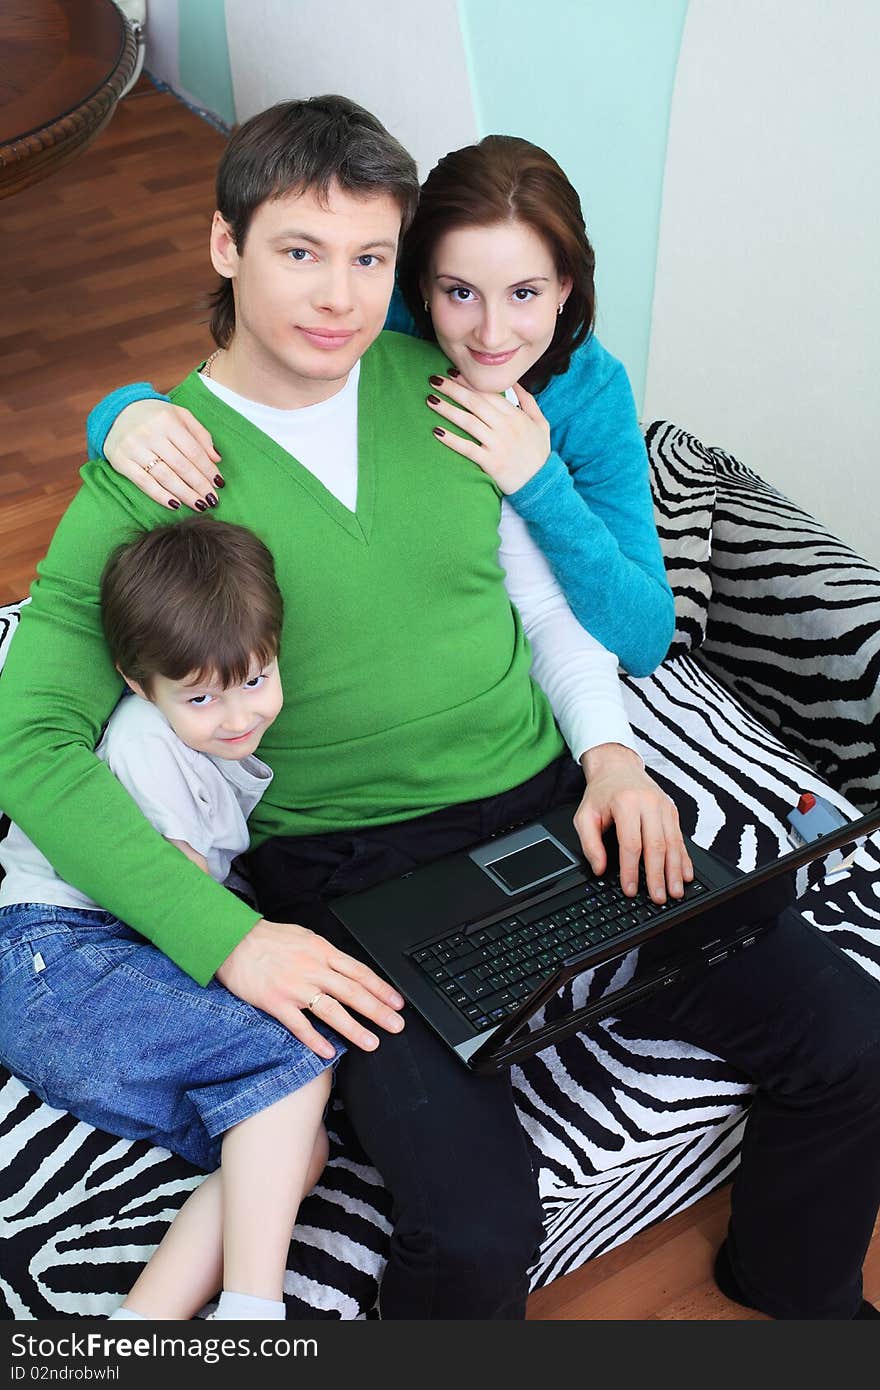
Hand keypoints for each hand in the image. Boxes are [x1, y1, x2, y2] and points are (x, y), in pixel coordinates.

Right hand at [103, 399, 222, 511]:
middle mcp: (149, 434)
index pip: (193, 451)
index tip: (219, 484)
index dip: (208, 470)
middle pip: (181, 466)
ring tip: (199, 505)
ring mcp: (134, 448)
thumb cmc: (155, 416)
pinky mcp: (121, 461)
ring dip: (184, 494)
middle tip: (212, 500)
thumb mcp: (180, 415)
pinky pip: (144, 483)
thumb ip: (201, 435)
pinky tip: (175, 505)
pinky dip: (160, 496)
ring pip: (164, 477)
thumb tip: (216, 459)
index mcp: (167, 421)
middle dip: (199, 485)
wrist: (116, 412)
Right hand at [215, 918, 405, 1057]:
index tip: (397, 1002)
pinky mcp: (276, 1002)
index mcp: (322, 951)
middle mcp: (312, 969)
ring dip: (354, 1029)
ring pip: (331, 1010)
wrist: (232, 940)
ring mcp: (295, 987)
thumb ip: (325, 953)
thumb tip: (346, 968)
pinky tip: (328, 1052)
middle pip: (352, 992)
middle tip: (396, 1025)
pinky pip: (299, 1025)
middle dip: (378, 1010)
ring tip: (372, 1042)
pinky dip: (315, 1040)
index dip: (381, 988)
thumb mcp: (304, 936)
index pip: (359, 972)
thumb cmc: (268, 939)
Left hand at [426, 373, 550, 493]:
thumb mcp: (541, 423)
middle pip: (475, 402)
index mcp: (515, 415)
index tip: (452, 373)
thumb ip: (528, 401)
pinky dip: (451, 440)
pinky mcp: (491, 462)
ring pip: (468, 422)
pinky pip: (467, 448)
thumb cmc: (538, 453)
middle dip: (453, 389)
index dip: (469, 382)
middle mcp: (506, 427)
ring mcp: (498, 444)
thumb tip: (515, 382)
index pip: (488, 393)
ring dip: (447, 410)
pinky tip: (436, 431)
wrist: (541, 483)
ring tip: (431, 400)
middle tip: (434, 380)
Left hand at [574, 744, 692, 903]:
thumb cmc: (602, 793)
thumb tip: (599, 868)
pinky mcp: (672, 810)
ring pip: (672, 843)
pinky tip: (686, 874)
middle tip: (658, 897)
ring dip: (675, 871)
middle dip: (658, 875)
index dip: (632, 870)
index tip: (630, 889)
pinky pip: (680, 838)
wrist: (618, 767)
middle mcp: (648, 803)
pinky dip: (684, 858)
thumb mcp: (584, 815)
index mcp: (625, 803)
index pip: (631, 843)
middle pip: (656, 845)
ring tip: (675, 892)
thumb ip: (589, 843)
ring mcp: (664, 806)